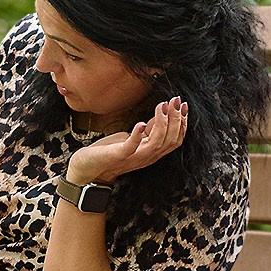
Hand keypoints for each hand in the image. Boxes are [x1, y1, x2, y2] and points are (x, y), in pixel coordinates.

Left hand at [66, 97, 187, 185]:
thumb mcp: (133, 138)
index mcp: (151, 153)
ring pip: (157, 143)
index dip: (182, 122)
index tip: (183, 105)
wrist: (87, 169)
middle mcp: (146, 157)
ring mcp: (133, 157)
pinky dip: (137, 135)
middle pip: (170, 140)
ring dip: (162, 123)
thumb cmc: (109, 152)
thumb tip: (161, 114)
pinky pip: (131, 148)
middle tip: (176, 101)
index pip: (175, 139)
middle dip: (176, 119)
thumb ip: (147, 130)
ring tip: (162, 106)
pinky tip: (140, 123)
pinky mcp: (118, 156)